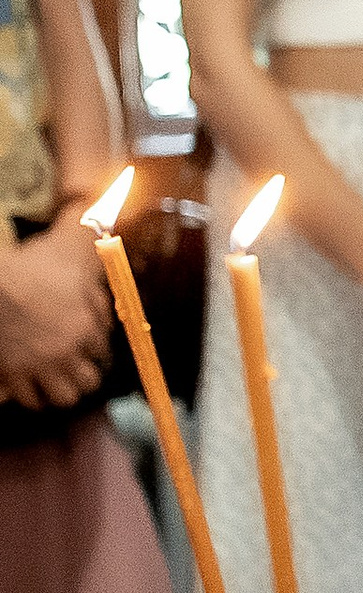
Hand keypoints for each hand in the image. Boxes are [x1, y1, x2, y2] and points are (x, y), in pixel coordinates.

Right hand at [0, 214, 110, 406]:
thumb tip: (121, 191)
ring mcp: (38, 367)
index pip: (104, 347)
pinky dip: (30, 394)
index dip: (95, 339)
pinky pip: (29, 401)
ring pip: (63, 396)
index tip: (85, 332)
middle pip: (89, 380)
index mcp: (87, 327)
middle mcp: (66, 353)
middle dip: (83, 371)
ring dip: (60, 387)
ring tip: (55, 375)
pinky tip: (28, 380)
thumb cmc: (31, 262)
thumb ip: (95, 226)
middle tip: (73, 359)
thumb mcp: (70, 243)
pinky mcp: (11, 376)